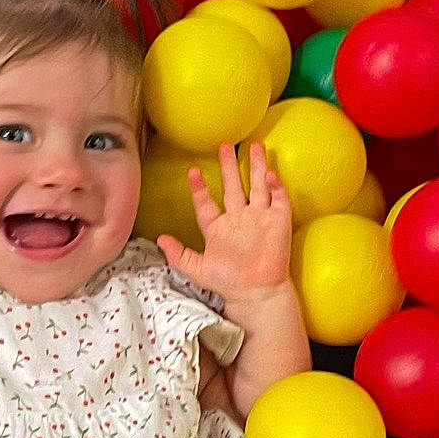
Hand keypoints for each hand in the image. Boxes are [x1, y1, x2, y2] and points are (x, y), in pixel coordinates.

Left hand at [157, 143, 293, 310]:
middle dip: (229, 166)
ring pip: (258, 185)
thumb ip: (178, 254)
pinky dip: (276, 186)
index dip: (200, 188)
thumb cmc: (227, 282)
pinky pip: (279, 199)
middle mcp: (239, 218)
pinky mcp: (279, 221)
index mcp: (218, 228)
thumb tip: (159, 240)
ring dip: (257, 166)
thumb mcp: (197, 269)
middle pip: (233, 186)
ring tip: (254, 146)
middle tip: (225, 145)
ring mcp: (259, 217)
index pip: (206, 203)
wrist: (255, 292)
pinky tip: (271, 174)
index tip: (193, 171)